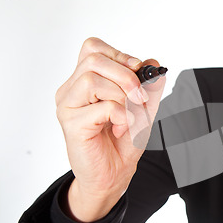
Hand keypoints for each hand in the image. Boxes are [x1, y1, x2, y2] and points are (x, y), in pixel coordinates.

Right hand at [55, 37, 165, 221]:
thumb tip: (154, 63)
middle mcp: (71, 90)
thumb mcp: (143, 109)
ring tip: (128, 117)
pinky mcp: (71, 124)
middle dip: (126, 75)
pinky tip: (121, 128)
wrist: (114, 174)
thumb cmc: (123, 141)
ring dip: (122, 97)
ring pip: (92, 79)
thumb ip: (149, 86)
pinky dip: (121, 115)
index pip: (93, 48)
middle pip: (93, 59)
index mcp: (84, 81)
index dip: (120, 55)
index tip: (139, 71)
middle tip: (140, 98)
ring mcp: (68, 106)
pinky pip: (101, 107)